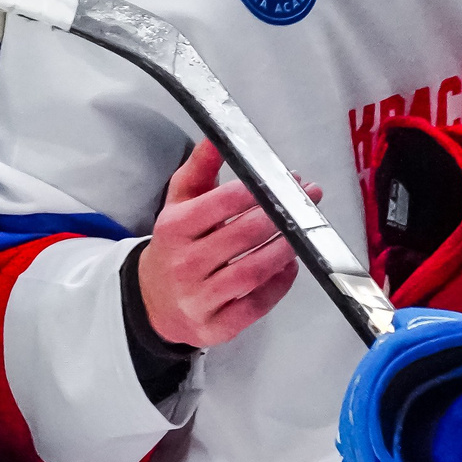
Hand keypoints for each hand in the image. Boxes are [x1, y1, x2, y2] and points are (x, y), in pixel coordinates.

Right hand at [137, 140, 321, 347]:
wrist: (154, 301)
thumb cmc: (176, 245)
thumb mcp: (178, 203)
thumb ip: (199, 168)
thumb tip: (217, 136)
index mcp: (173, 228)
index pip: (222, 202)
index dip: (259, 189)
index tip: (287, 179)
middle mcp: (183, 264)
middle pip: (244, 235)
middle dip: (283, 215)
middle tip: (308, 200)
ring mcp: (198, 298)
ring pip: (253, 271)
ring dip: (285, 249)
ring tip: (301, 233)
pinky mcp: (216, 326)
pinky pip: (256, 304)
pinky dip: (280, 284)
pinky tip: (289, 266)